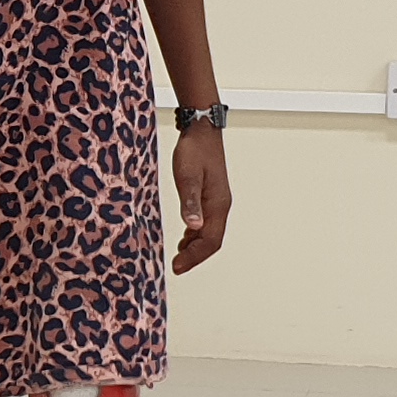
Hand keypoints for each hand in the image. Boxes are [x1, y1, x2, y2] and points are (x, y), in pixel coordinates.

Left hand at [171, 127, 232, 271]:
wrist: (202, 130)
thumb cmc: (194, 150)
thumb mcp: (188, 176)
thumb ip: (190, 201)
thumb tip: (193, 226)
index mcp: (218, 205)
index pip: (210, 240)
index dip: (194, 256)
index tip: (177, 266)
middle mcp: (220, 206)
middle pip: (212, 241)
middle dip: (195, 256)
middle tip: (177, 267)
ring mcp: (217, 202)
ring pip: (210, 234)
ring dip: (195, 248)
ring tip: (178, 257)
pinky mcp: (210, 196)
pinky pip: (206, 224)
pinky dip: (195, 235)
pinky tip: (184, 238)